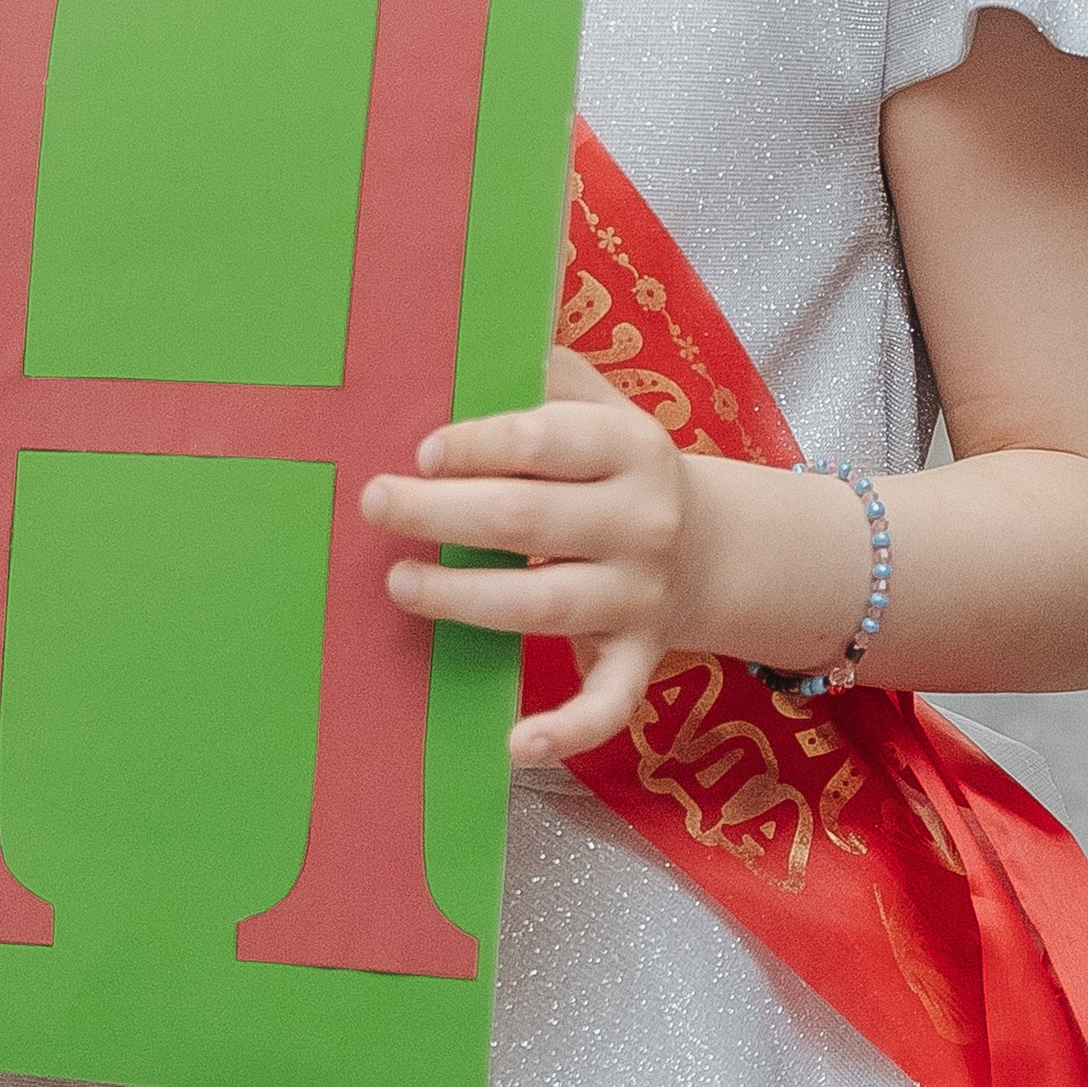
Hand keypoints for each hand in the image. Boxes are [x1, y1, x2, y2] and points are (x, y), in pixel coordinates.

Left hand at [359, 346, 695, 765]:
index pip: (546, 441)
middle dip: (444, 513)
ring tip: (399, 583)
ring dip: (465, 599)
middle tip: (376, 503)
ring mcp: (642, 597)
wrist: (712, 547)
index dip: (479, 444)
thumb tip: (463, 342)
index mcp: (631, 448)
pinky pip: (607, 704)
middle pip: (530, 519)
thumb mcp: (600, 403)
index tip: (420, 451)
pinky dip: (566, 731)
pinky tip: (514, 744)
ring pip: (546, 604)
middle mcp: (643, 522)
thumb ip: (542, 374)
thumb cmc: (620, 465)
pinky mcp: (640, 660)